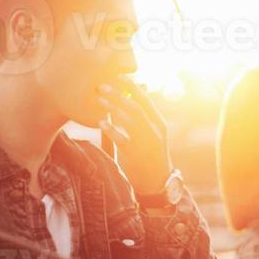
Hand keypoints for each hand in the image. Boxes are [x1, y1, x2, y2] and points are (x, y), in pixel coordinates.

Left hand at [97, 77, 172, 194]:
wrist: (157, 182)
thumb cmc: (150, 156)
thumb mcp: (151, 136)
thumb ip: (140, 120)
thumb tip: (123, 100)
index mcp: (159, 124)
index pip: (145, 100)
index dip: (131, 87)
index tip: (117, 75)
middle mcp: (155, 131)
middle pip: (136, 107)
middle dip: (118, 94)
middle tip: (101, 85)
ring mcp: (146, 143)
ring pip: (130, 120)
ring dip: (112, 108)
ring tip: (98, 99)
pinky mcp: (136, 155)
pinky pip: (122, 139)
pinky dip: (111, 129)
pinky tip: (101, 122)